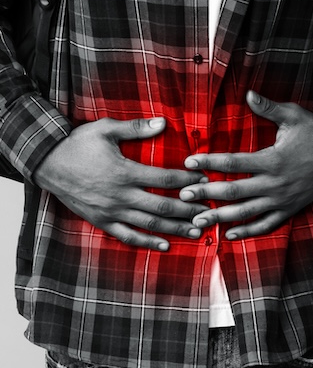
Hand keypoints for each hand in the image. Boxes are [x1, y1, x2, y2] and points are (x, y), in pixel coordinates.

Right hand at [32, 117, 209, 250]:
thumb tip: (163, 122)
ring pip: (150, 224)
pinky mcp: (101, 221)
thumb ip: (135, 128)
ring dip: (176, 228)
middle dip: (189, 209)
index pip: (165, 179)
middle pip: (163, 206)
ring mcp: (111, 211)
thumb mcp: (104, 129)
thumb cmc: (77, 144)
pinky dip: (147, 242)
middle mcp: (120, 195)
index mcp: (124, 172)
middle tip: (210, 211)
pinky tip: (166, 245)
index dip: (187, 180)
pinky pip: (127, 236)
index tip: (204, 180)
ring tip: (198, 230)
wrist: (46, 163)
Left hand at [180, 90, 312, 239]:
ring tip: (198, 220)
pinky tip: (229, 234)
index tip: (189, 161)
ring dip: (220, 217)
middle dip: (206, 193)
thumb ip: (268, 108)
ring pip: (246, 211)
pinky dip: (247, 231)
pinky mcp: (289, 208)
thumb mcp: (293, 115)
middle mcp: (275, 183)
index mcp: (272, 159)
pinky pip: (266, 224)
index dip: (209, 162)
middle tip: (184, 196)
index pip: (233, 162)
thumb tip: (248, 94)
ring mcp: (282, 199)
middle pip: (233, 191)